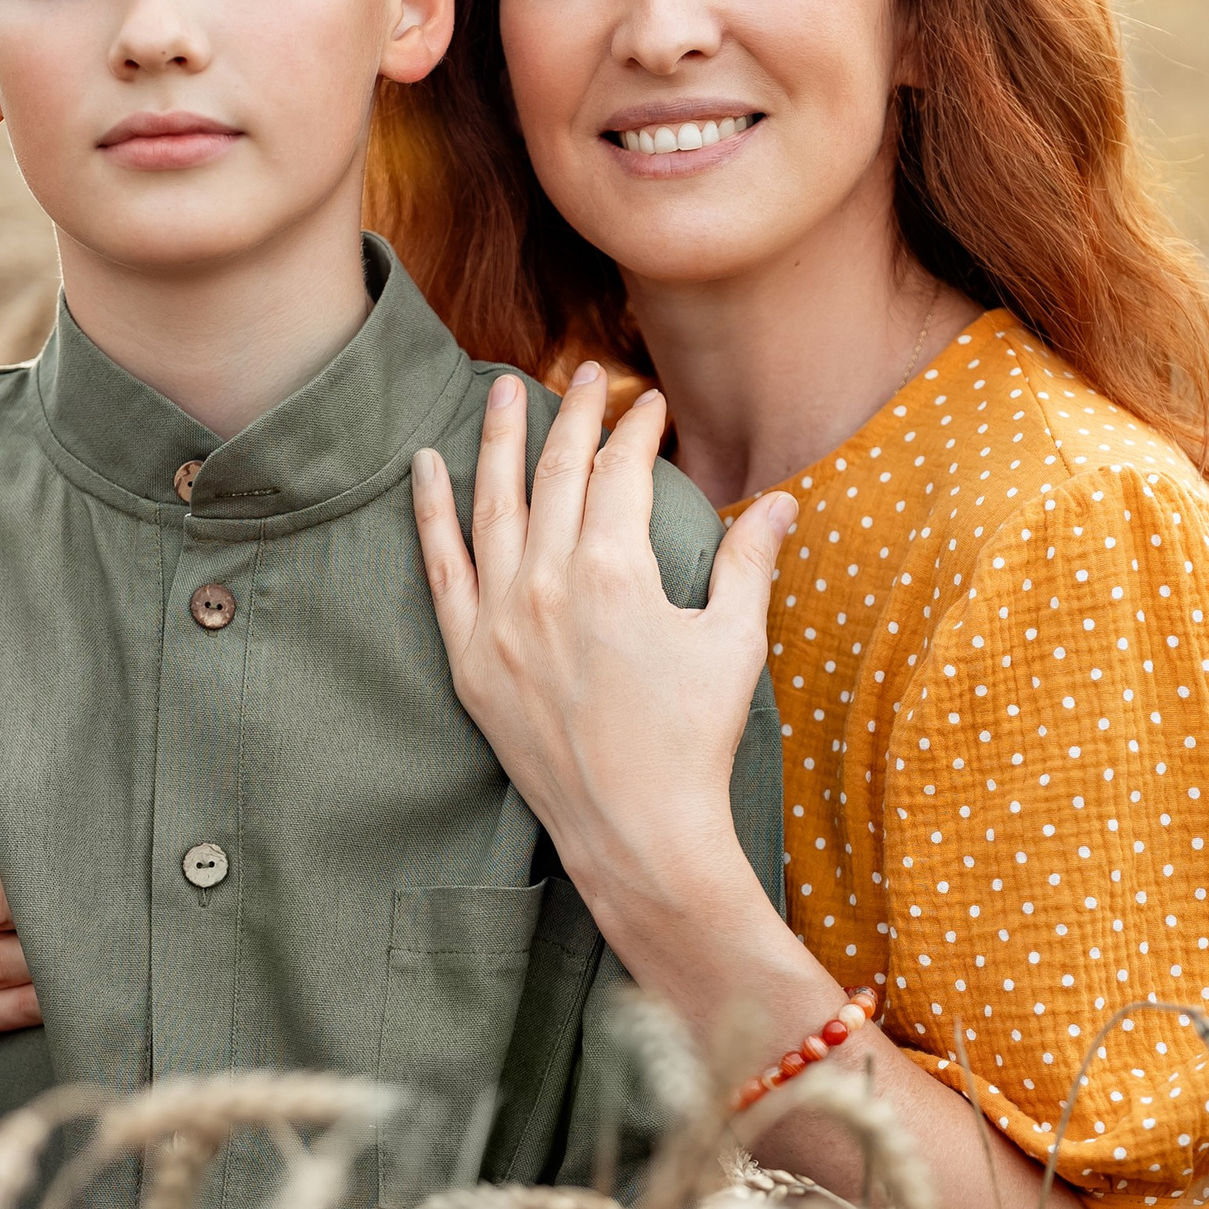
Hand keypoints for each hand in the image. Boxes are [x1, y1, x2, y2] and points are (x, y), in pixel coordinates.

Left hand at [411, 367, 795, 962]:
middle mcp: (546, 584)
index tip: (650, 405)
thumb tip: (782, 500)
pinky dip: (431, 512)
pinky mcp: (469, 657)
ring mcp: (499, 620)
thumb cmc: (693, 742)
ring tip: (501, 389)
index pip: (620, 472)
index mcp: (614, 572)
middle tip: (586, 374)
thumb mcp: (733, 643)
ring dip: (496, 440)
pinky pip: (440, 568)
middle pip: (557, 473)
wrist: (635, 833)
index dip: (637, 429)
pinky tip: (426, 467)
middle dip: (573, 413)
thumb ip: (748, 562)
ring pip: (492, 504)